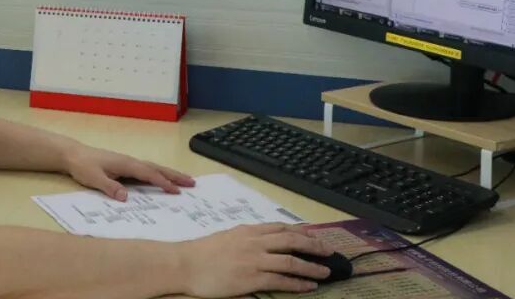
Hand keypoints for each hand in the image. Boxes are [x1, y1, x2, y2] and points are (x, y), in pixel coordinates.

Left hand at [62, 144, 194, 199]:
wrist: (73, 155)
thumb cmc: (83, 166)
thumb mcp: (94, 178)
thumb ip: (109, 187)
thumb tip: (126, 197)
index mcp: (125, 164)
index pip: (148, 174)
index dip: (162, 182)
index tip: (176, 191)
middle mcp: (130, 162)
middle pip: (156, 168)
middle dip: (174, 176)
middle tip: (192, 183)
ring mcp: (129, 163)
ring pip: (153, 168)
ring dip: (169, 174)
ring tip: (185, 180)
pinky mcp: (125, 166)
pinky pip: (147, 171)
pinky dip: (159, 174)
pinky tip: (163, 180)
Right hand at [176, 223, 333, 296]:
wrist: (185, 264)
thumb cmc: (201, 253)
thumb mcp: (227, 238)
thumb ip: (246, 239)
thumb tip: (261, 243)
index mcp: (248, 231)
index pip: (281, 228)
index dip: (302, 232)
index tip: (315, 237)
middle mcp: (254, 242)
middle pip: (291, 240)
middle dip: (314, 245)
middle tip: (329, 251)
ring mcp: (254, 260)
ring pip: (291, 260)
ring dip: (311, 266)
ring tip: (325, 271)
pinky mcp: (251, 278)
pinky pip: (281, 280)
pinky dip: (298, 283)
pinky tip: (309, 286)